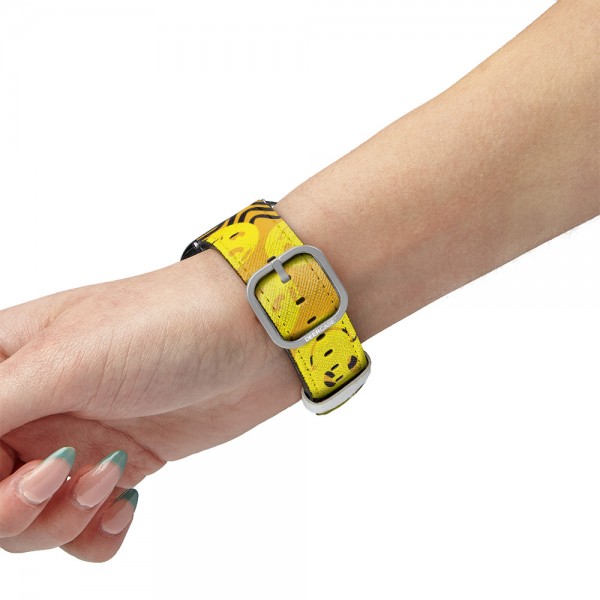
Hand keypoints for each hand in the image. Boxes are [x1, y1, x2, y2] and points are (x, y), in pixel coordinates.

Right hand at [0, 250, 298, 559]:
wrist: (253, 336)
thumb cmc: (164, 324)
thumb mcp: (64, 360)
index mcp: (6, 365)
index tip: (17, 467)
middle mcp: (35, 405)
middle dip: (13, 507)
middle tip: (57, 479)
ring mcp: (78, 436)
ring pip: (30, 518)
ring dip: (61, 518)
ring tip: (110, 478)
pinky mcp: (121, 462)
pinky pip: (84, 526)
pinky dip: (96, 530)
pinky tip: (125, 502)